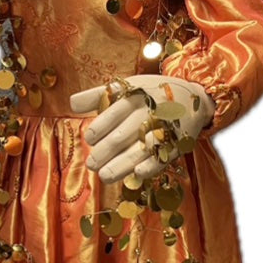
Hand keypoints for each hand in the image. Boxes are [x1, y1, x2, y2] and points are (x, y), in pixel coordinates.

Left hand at [70, 74, 214, 182]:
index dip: (102, 125)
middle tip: (92, 164)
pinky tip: (137, 175)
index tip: (88, 139)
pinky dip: (152, 166)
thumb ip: (98, 95)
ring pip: (142, 149)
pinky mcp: (176, 144)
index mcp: (136, 96)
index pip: (116, 111)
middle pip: (126, 133)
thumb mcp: (127, 87)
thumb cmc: (150, 93)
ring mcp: (164, 129)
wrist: (192, 97)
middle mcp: (150, 112)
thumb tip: (71, 104)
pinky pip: (164, 157)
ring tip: (105, 176)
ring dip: (123, 163)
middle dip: (107, 150)